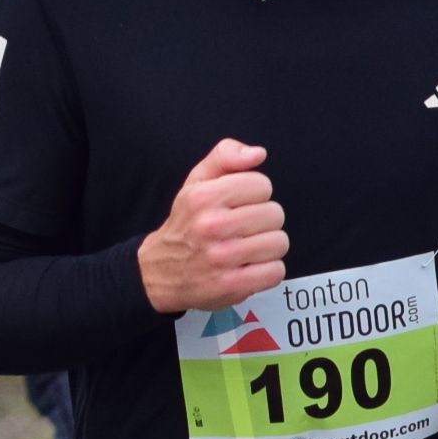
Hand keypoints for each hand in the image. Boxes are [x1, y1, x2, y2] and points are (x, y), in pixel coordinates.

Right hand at [137, 140, 286, 313]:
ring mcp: (221, 257)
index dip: (254, 194)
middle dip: (262, 221)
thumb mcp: (196, 182)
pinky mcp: (231, 284)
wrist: (158, 271)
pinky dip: (266, 271)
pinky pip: (275, 271)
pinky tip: (247, 267)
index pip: (262, 185)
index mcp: (203, 197)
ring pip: (279, 243)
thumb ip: (225, 157)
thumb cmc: (185, 224)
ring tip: (245, 248)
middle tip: (242, 229)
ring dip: (266, 247)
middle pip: (275, 214)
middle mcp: (211, 226)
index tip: (238, 205)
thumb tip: (258, 154)